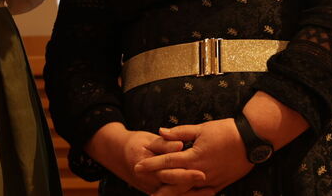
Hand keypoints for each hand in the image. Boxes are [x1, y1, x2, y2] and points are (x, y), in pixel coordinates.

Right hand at [86, 123, 204, 193]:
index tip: (203, 174)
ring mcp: (154, 190)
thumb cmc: (136, 144)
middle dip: (194, 191)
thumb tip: (180, 145)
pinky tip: (202, 193)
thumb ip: (164, 143)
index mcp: (148, 169)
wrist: (120, 155)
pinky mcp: (158, 191)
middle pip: (175, 190)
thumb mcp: (147, 140)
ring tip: (212, 192)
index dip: (187, 175)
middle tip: (212, 188)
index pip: (171, 174)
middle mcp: (151, 183)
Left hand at [134, 120, 251, 194]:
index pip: (167, 161)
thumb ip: (180, 133)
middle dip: (157, 183)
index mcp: (194, 157)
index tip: (137, 166)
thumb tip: (160, 132)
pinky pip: (201, 194)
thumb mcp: (201, 128)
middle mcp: (200, 172)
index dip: (151, 164)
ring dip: (171, 194)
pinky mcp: (220, 185)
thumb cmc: (226, 131)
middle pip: (173, 181)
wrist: (251, 140)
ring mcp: (210, 181)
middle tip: (143, 186)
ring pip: (186, 192)